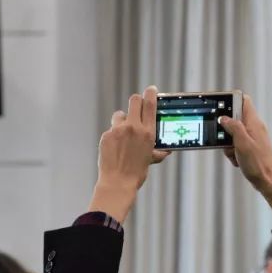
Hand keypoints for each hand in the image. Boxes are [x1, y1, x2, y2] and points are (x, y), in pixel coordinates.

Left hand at [88, 86, 170, 222]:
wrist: (118, 183)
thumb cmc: (136, 173)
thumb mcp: (150, 159)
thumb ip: (157, 151)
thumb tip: (165, 150)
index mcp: (147, 132)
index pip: (150, 104)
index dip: (151, 93)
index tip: (151, 89)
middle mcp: (133, 128)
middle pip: (134, 100)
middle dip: (136, 101)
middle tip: (137, 106)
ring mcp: (118, 130)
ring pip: (120, 114)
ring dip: (123, 120)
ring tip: (124, 133)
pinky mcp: (106, 136)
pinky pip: (111, 129)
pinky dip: (114, 135)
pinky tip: (115, 147)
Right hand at [219, 95, 271, 220]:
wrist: (268, 181)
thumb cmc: (258, 163)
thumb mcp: (242, 143)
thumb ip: (233, 127)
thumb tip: (224, 118)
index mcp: (254, 122)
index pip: (243, 100)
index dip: (231, 100)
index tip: (220, 106)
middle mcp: (254, 127)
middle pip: (234, 119)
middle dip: (225, 130)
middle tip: (227, 142)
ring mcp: (252, 138)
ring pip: (233, 134)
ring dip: (228, 145)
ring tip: (234, 154)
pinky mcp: (250, 147)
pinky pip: (236, 145)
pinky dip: (233, 152)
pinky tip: (238, 160)